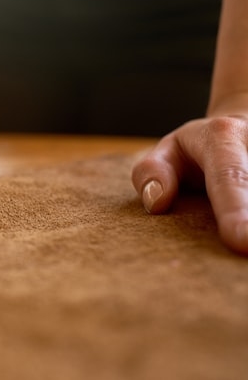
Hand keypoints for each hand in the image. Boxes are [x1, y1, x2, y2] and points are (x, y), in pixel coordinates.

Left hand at [132, 115, 247, 254]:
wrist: (244, 127)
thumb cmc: (197, 152)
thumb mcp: (167, 152)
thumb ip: (152, 173)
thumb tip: (157, 202)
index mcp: (222, 138)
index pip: (230, 176)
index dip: (237, 209)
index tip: (241, 242)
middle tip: (245, 250)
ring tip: (241, 263)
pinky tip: (246, 251)